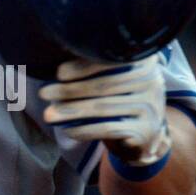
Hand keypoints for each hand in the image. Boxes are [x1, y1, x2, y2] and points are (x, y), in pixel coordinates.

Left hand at [39, 55, 170, 166]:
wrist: (145, 134)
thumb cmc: (118, 99)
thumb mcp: (111, 79)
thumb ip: (93, 69)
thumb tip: (55, 69)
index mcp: (142, 60)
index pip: (109, 62)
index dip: (82, 67)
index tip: (58, 73)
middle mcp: (152, 80)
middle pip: (103, 86)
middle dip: (68, 90)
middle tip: (43, 94)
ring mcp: (152, 106)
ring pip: (102, 108)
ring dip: (71, 111)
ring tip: (49, 115)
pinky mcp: (147, 130)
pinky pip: (109, 128)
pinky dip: (85, 130)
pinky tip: (68, 131)